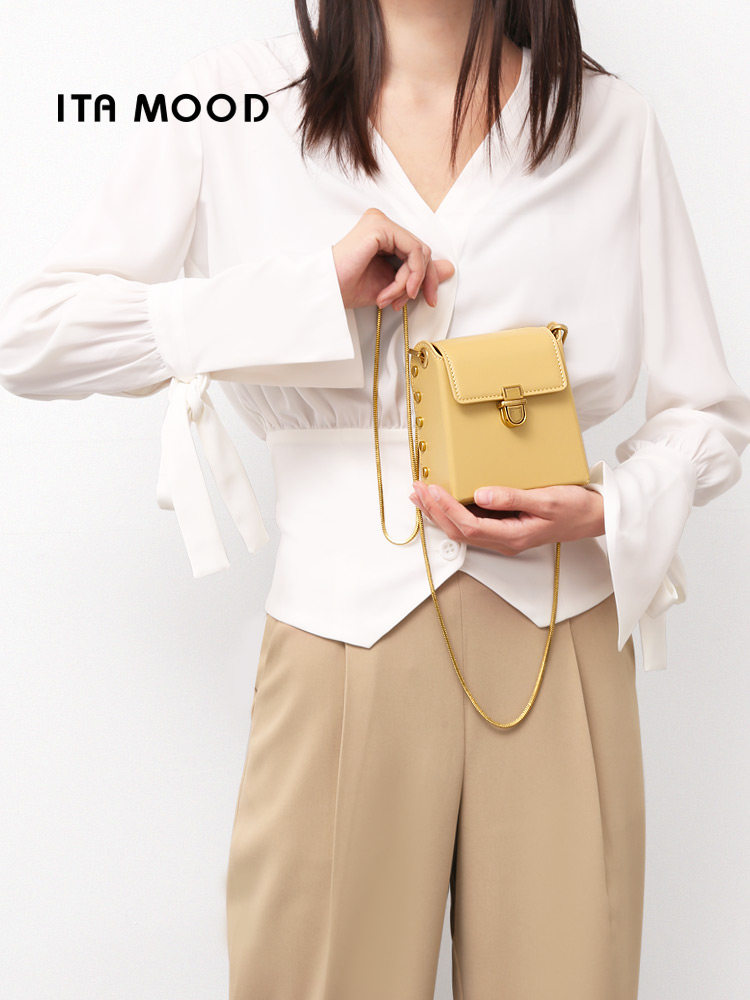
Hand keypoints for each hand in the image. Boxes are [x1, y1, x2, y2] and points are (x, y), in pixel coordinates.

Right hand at [332, 208, 454, 309]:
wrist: (326, 293)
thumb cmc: (349, 288)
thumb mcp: (393, 284)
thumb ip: (418, 274)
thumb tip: (449, 268)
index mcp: (383, 234)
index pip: (418, 252)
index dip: (427, 278)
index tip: (426, 300)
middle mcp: (383, 223)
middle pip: (422, 251)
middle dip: (421, 281)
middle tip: (409, 302)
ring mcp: (381, 222)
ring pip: (419, 252)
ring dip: (410, 283)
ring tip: (391, 299)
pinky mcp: (381, 227)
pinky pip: (412, 251)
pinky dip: (408, 276)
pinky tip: (393, 290)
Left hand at [409, 481, 604, 555]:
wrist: (594, 517)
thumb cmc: (575, 508)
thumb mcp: (546, 499)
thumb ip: (513, 497)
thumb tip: (482, 494)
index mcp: (512, 536)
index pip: (469, 526)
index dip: (446, 509)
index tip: (432, 490)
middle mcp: (504, 541)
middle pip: (458, 531)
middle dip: (434, 511)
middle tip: (417, 490)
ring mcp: (503, 536)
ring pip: (462, 530)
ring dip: (439, 513)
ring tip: (421, 495)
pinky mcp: (505, 528)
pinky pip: (472, 524)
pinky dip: (453, 512)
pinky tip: (444, 500)